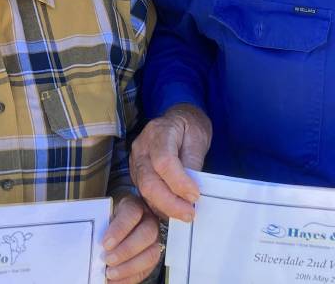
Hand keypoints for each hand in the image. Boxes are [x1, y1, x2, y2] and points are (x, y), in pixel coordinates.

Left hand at [102, 194, 161, 282]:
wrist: (117, 226)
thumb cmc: (109, 220)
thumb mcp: (103, 216)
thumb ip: (99, 227)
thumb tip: (91, 244)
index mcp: (134, 206)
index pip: (132, 213)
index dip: (119, 229)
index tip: (105, 243)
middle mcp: (149, 221)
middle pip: (146, 234)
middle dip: (126, 250)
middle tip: (108, 259)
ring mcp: (154, 240)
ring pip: (152, 254)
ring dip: (129, 267)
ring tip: (111, 273)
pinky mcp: (153, 256)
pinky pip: (148, 269)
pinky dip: (130, 278)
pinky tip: (116, 280)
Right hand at [129, 103, 211, 221]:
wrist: (178, 120)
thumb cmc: (189, 127)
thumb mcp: (198, 138)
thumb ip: (193, 162)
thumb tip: (190, 191)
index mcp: (158, 132)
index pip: (164, 161)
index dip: (179, 182)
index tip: (195, 196)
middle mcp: (141, 148)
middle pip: (149, 181)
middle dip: (169, 202)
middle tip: (190, 214)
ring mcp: (136, 161)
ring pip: (145, 191)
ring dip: (165, 207)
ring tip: (185, 215)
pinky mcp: (137, 174)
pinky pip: (145, 194)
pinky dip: (160, 206)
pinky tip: (174, 211)